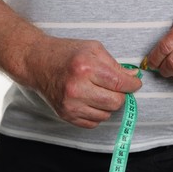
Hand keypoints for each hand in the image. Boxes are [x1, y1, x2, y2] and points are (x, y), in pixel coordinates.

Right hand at [23, 36, 141, 128]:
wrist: (37, 63)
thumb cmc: (66, 53)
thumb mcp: (93, 49)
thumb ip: (116, 65)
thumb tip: (133, 78)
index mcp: (86, 68)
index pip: (120, 84)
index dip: (133, 85)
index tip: (135, 83)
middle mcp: (77, 89)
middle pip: (116, 102)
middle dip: (121, 95)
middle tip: (116, 87)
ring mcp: (70, 105)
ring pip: (106, 114)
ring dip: (108, 104)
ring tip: (99, 91)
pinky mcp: (66, 115)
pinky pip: (94, 122)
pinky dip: (97, 112)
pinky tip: (90, 100)